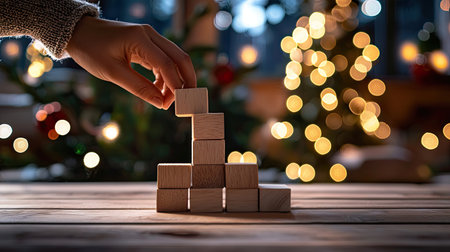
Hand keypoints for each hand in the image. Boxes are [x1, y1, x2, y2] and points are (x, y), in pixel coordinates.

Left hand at [66, 16, 195, 108]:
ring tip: (165, 100)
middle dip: (186, 81)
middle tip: (185, 101)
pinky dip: (165, 76)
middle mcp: (149, 34)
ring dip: (175, 80)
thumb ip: (138, 88)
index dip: (175, 85)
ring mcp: (150, 38)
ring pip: (174, 59)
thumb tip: (160, 103)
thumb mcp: (112, 73)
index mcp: (140, 38)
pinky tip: (158, 90)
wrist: (78, 32)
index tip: (176, 104)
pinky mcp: (147, 43)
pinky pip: (164, 60)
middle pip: (180, 57)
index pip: (167, 63)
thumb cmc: (91, 50)